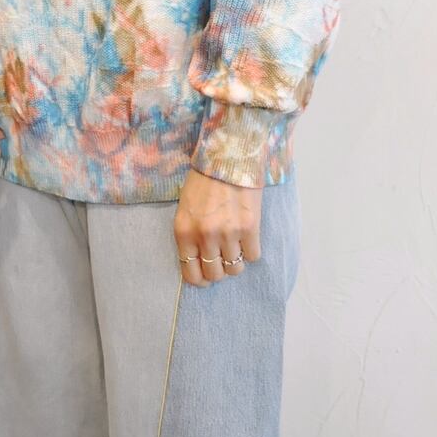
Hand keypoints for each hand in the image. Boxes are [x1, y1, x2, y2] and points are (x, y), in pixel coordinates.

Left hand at [174, 168, 261, 286]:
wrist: (228, 156)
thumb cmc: (204, 179)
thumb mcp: (185, 207)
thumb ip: (190, 234)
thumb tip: (199, 261)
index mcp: (184, 231)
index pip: (191, 273)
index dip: (201, 279)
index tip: (207, 276)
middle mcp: (204, 236)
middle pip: (215, 274)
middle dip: (220, 270)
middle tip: (223, 258)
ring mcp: (228, 233)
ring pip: (235, 268)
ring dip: (236, 260)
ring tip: (236, 245)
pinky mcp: (249, 227)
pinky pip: (253, 256)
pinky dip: (251, 250)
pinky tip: (248, 236)